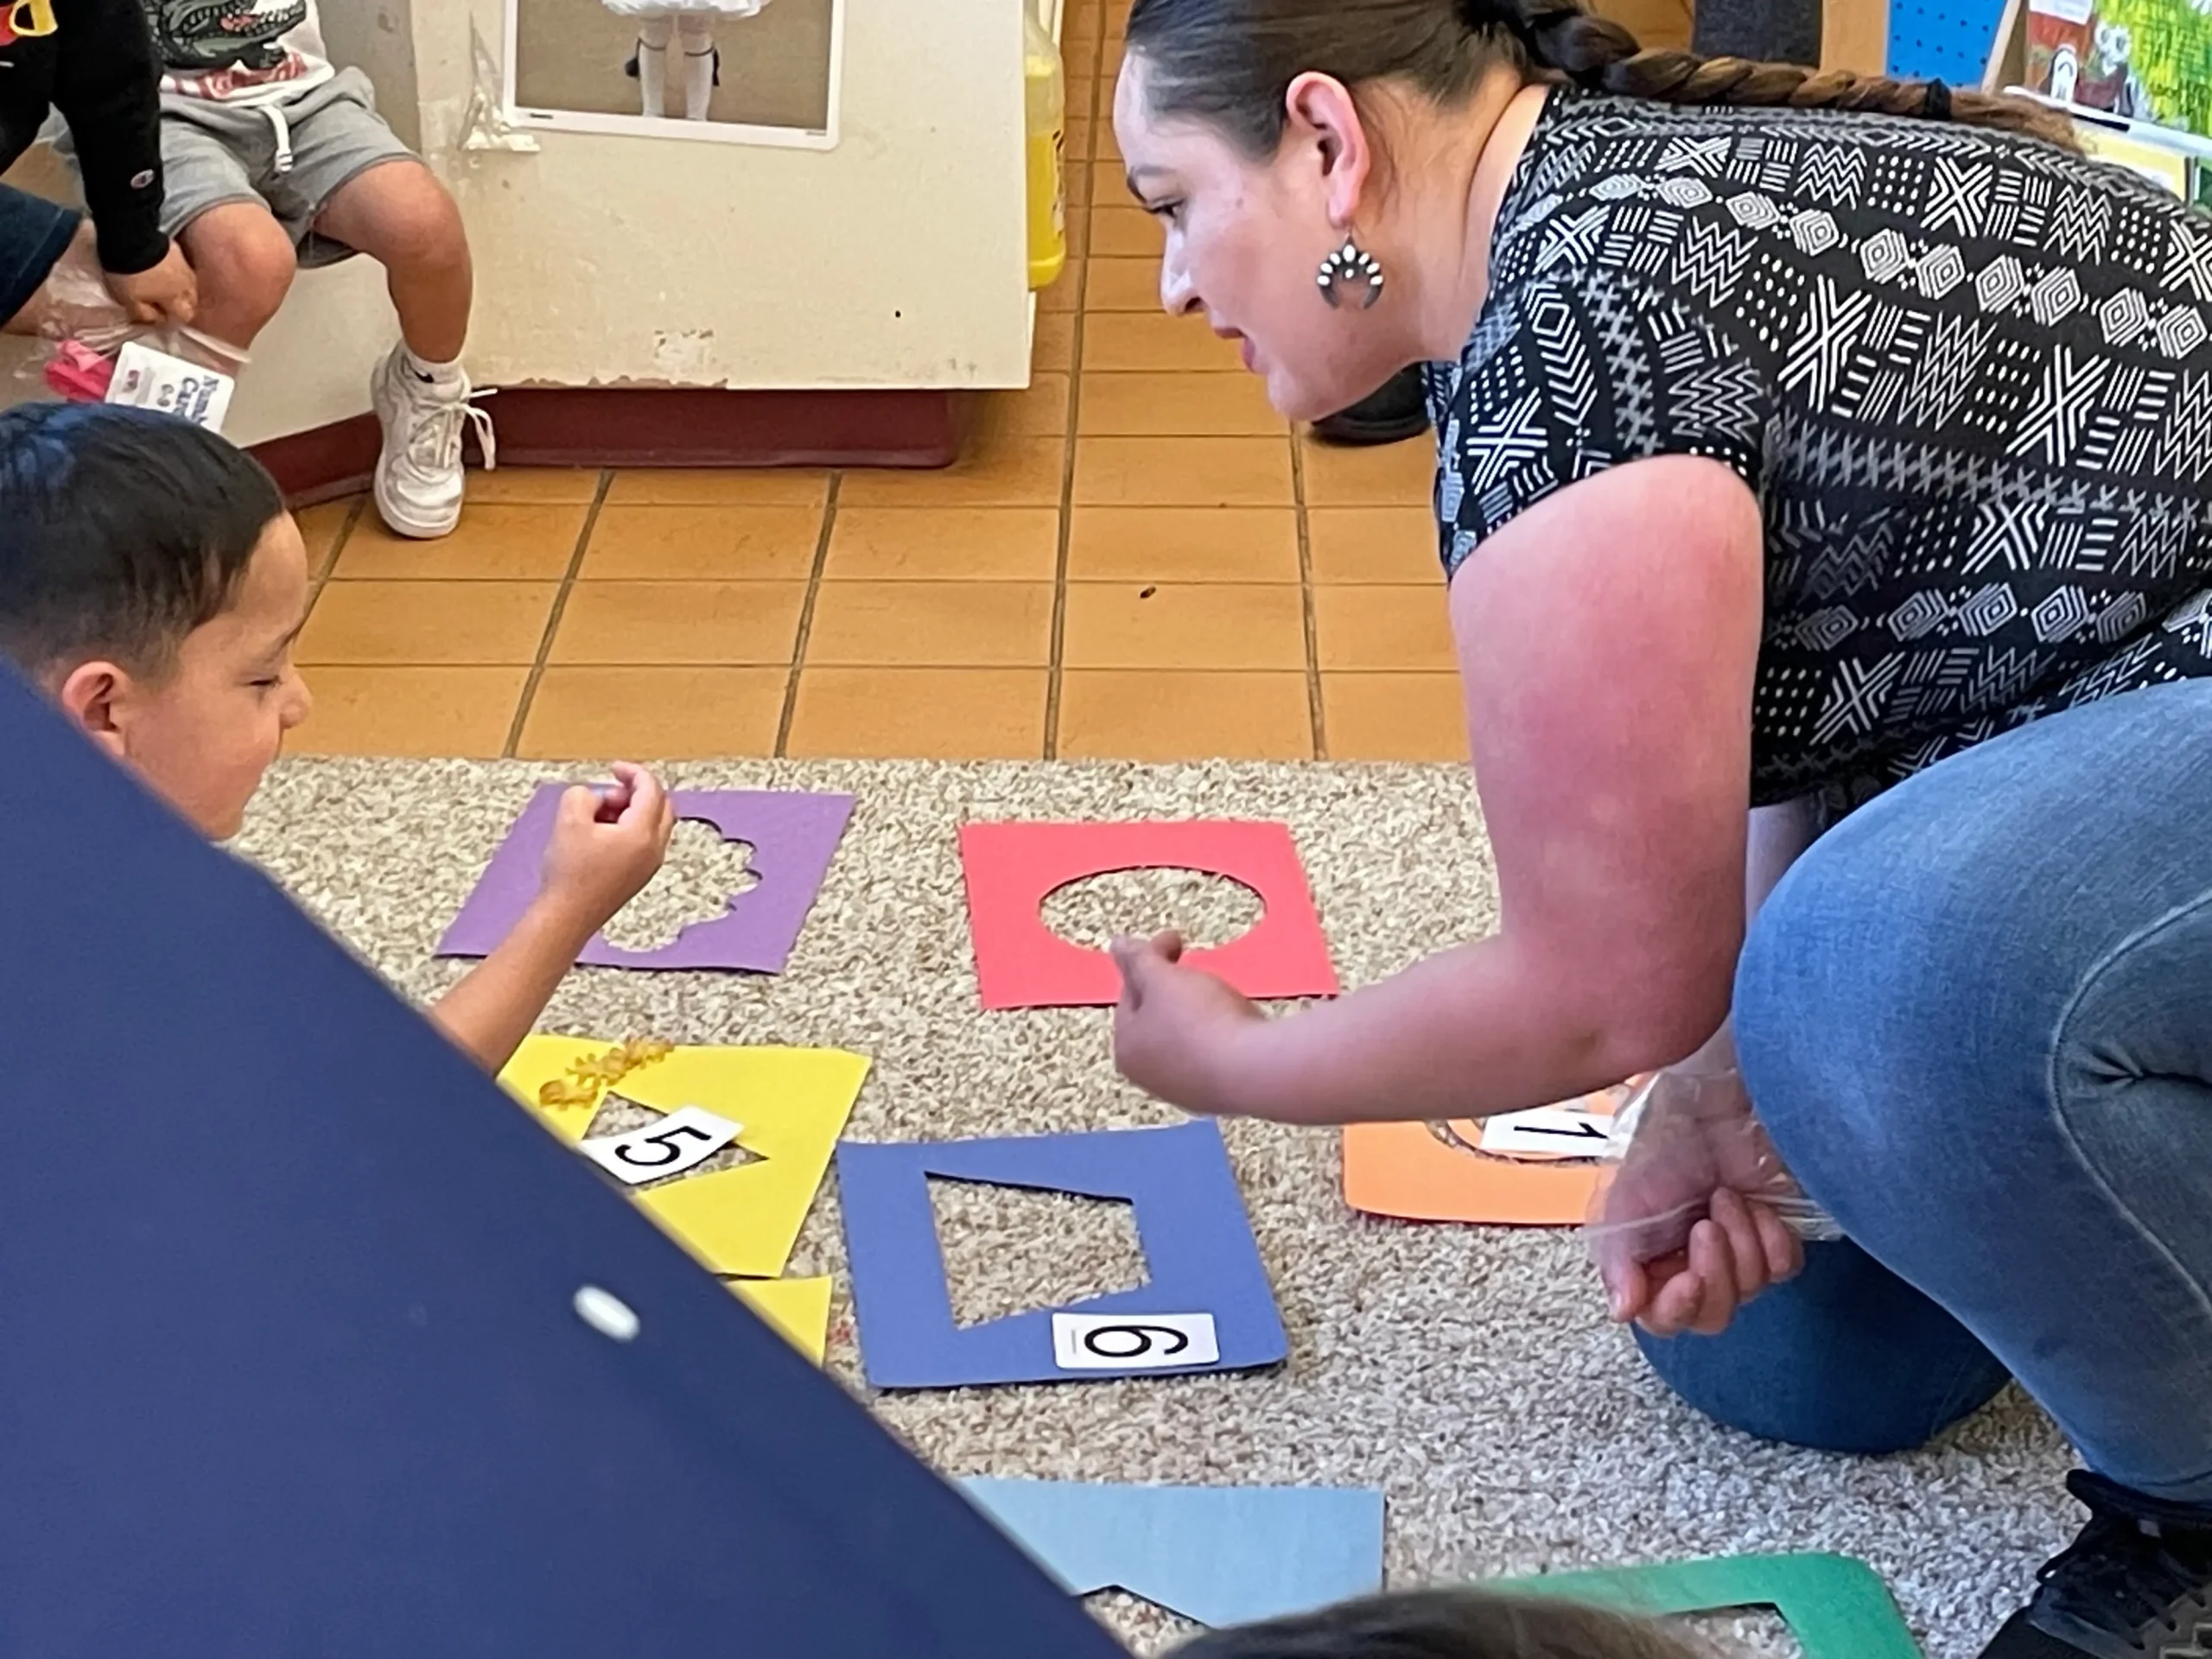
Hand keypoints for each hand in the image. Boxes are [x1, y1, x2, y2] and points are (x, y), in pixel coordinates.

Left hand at [104, 242, 197, 326]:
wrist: (131, 240)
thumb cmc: (131, 275)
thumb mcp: (130, 301)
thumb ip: (145, 314)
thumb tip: (156, 321)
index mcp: (176, 300)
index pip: (183, 316)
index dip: (173, 321)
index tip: (161, 320)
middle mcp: (186, 285)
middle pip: (191, 301)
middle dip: (182, 306)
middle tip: (168, 306)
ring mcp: (185, 267)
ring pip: (190, 285)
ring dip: (182, 290)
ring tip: (169, 289)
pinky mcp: (178, 252)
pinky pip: (183, 269)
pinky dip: (178, 274)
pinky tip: (167, 272)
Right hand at [536, 763, 675, 936]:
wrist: (566, 917)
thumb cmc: (569, 874)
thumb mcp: (569, 819)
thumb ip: (583, 794)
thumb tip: (594, 799)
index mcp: (643, 834)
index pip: (651, 790)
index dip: (633, 772)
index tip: (614, 769)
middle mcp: (654, 850)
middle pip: (661, 805)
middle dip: (635, 792)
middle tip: (607, 795)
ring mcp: (650, 865)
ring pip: (653, 823)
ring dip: (629, 811)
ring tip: (595, 818)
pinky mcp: (639, 876)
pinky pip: (643, 841)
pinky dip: (627, 828)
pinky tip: (598, 836)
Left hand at [1110, 930, 1265, 1114]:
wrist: (1255, 1070)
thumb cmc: (1200, 1021)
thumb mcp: (1162, 979)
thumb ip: (1138, 959)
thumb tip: (1117, 943)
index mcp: (1127, 1048)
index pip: (1130, 995)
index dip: (1150, 961)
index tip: (1175, 939)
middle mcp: (1151, 1076)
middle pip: (1156, 1019)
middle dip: (1172, 988)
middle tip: (1196, 969)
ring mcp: (1187, 1090)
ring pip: (1185, 1037)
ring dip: (1197, 1011)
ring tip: (1220, 995)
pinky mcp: (1221, 1094)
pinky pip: (1213, 1054)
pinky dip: (1219, 1033)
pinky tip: (1237, 1024)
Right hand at [1589, 1067, 1808, 1338]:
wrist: (1712, 1101)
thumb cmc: (1664, 1139)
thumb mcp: (1626, 1200)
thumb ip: (1619, 1258)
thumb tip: (1624, 1309)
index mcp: (1650, 1263)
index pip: (1663, 1318)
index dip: (1675, 1309)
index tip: (1685, 1279)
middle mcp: (1693, 1265)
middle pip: (1712, 1314)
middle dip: (1715, 1274)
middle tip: (1705, 1227)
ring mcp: (1738, 1255)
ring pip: (1751, 1289)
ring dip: (1740, 1240)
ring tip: (1725, 1196)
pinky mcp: (1775, 1238)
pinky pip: (1783, 1266)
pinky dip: (1771, 1237)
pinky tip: (1755, 1205)